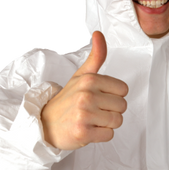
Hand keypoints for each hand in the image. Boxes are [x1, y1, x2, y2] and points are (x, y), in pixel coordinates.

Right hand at [40, 31, 127, 149]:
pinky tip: (89, 130)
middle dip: (111, 111)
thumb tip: (99, 34)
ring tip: (92, 120)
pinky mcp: (83, 132)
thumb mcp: (80, 76)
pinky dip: (101, 135)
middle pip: (122, 106)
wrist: (45, 124)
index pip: (123, 90)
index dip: (113, 96)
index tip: (99, 98)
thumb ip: (96, 57)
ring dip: (107, 124)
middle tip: (94, 111)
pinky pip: (109, 135)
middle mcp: (87, 95)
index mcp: (89, 80)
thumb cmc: (67, 101)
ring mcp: (84, 114)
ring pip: (117, 121)